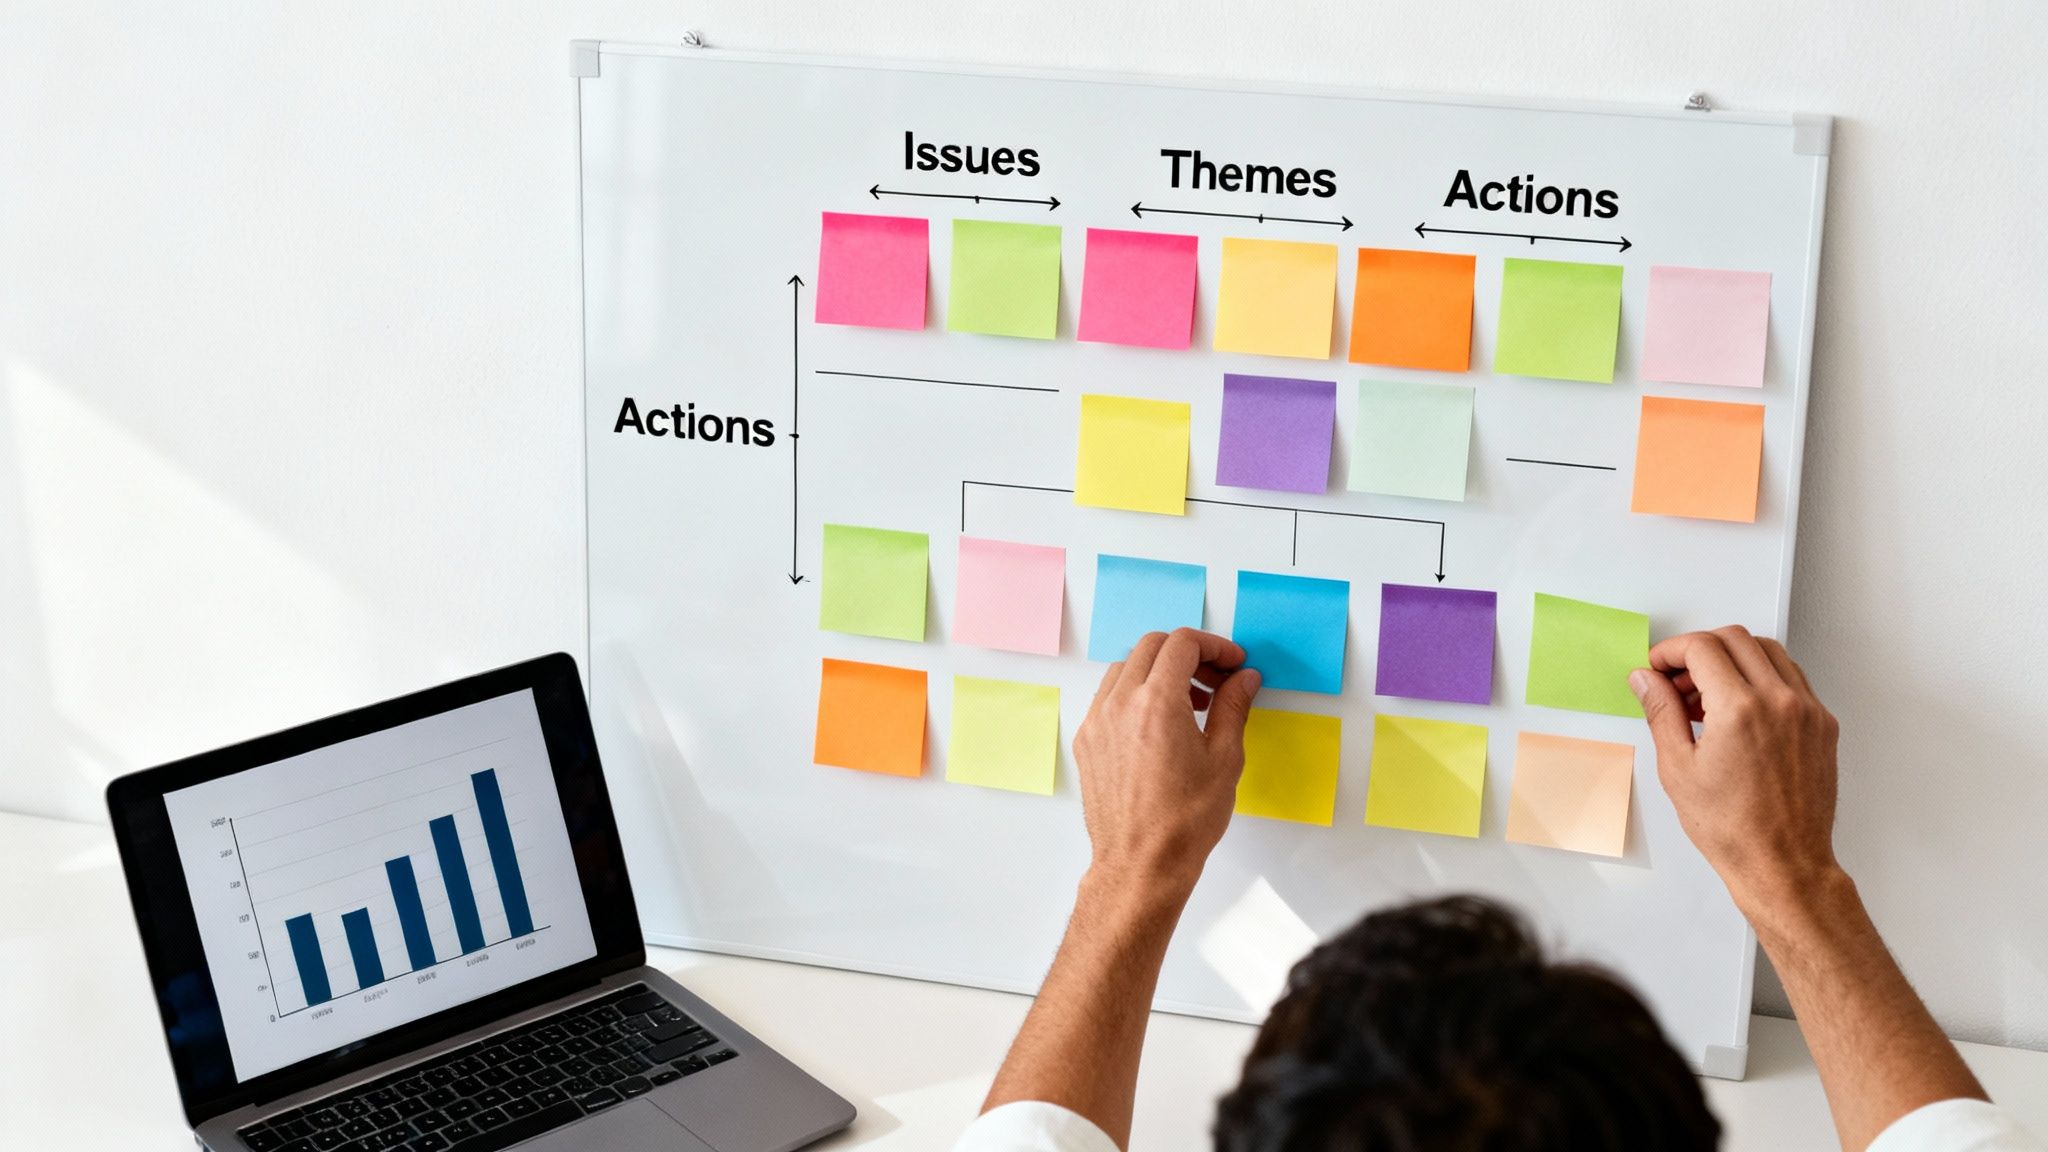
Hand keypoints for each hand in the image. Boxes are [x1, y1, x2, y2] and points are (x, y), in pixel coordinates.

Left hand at [1073, 628, 1260, 896]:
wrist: (1142, 864)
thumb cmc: (1184, 821)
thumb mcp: (1224, 760)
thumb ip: (1233, 707)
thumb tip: (1244, 679)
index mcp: (1156, 702)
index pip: (1182, 644)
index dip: (1214, 647)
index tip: (1232, 664)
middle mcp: (1119, 704)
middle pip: (1151, 646)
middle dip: (1187, 654)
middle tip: (1215, 680)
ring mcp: (1096, 721)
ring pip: (1126, 668)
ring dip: (1159, 671)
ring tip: (1190, 704)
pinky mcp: (1086, 741)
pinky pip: (1108, 697)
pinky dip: (1135, 693)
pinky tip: (1159, 724)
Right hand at [1630, 626, 1842, 912]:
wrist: (1783, 863)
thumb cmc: (1733, 828)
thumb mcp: (1678, 768)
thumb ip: (1661, 712)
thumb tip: (1646, 680)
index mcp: (1739, 710)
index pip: (1702, 647)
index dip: (1671, 651)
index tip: (1658, 668)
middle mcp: (1779, 702)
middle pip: (1735, 639)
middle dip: (1699, 649)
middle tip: (1676, 678)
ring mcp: (1807, 711)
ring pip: (1767, 651)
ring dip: (1732, 658)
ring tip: (1707, 695)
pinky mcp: (1822, 724)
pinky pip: (1791, 678)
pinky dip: (1761, 678)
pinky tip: (1738, 708)